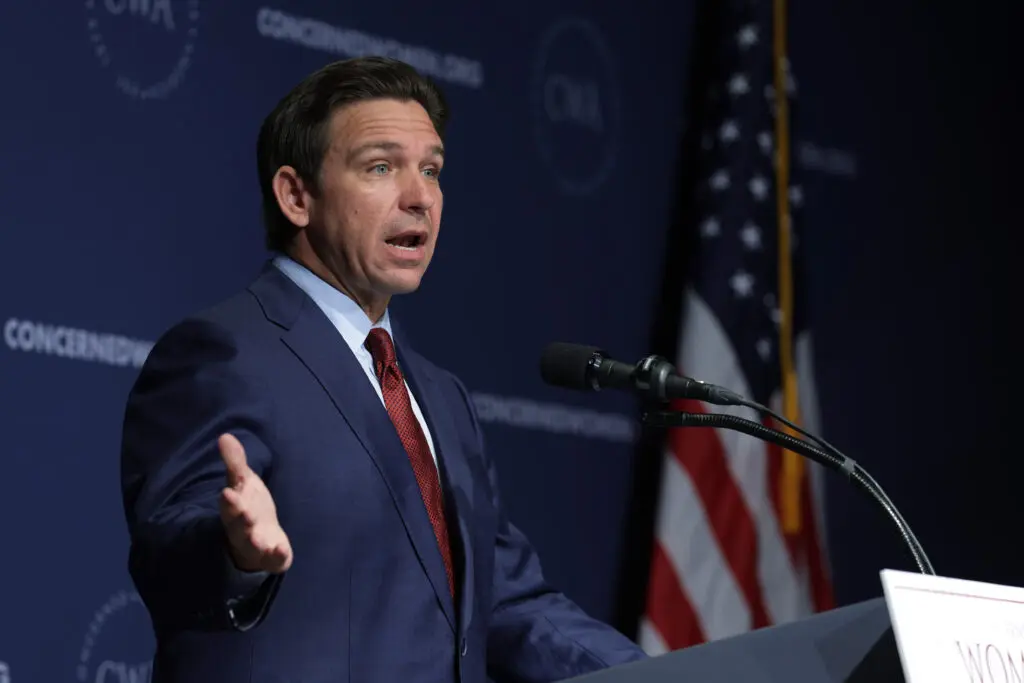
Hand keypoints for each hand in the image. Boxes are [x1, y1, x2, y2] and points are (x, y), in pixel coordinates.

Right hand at [218, 433, 292, 572]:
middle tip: (242, 512)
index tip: (228, 493)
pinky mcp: (272, 556)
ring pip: (252, 544)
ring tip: (256, 538)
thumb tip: (224, 436)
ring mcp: (257, 544)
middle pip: (238, 525)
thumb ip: (235, 463)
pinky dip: (278, 556)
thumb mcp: (244, 483)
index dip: (230, 501)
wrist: (261, 541)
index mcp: (235, 509)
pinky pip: (275, 558)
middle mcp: (243, 528)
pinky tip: (282, 551)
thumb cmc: (249, 507)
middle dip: (239, 518)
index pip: (230, 505)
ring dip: (254, 540)